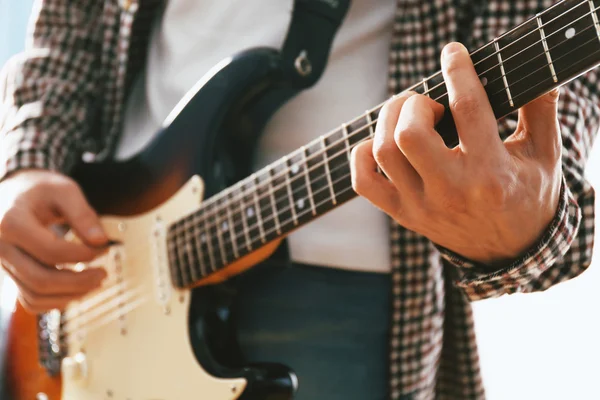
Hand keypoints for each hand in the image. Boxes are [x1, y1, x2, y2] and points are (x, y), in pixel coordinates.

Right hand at [0, 169, 107, 312]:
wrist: (14, 193)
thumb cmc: (41, 189)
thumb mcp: (64, 190)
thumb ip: (83, 214)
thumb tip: (101, 242)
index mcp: (11, 222)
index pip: (50, 251)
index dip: (82, 254)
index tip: (104, 248)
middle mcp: (0, 247)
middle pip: (40, 279)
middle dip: (78, 282)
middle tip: (104, 274)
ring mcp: (3, 264)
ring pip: (35, 295)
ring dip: (70, 295)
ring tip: (95, 281)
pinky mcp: (11, 274)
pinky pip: (30, 300)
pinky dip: (56, 301)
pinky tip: (78, 289)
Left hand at [351, 42, 561, 264]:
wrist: (512, 252)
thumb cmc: (528, 197)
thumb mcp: (544, 156)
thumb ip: (540, 112)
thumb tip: (537, 76)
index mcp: (490, 173)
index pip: (468, 110)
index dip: (458, 73)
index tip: (453, 54)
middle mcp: (451, 191)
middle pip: (409, 134)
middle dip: (414, 103)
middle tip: (428, 101)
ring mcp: (422, 206)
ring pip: (384, 152)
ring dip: (389, 121)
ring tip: (409, 115)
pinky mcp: (403, 214)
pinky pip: (364, 182)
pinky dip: (363, 155)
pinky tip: (382, 144)